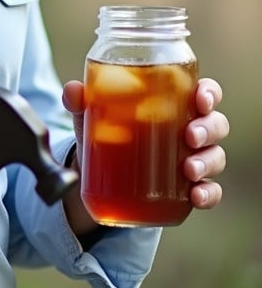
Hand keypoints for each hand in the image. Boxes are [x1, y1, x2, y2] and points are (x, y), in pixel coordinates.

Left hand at [62, 77, 229, 214]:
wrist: (100, 174)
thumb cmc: (108, 130)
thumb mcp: (92, 115)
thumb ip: (81, 101)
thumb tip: (72, 91)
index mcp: (174, 102)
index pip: (203, 92)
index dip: (209, 93)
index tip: (200, 99)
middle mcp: (189, 128)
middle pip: (215, 123)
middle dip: (208, 128)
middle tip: (190, 135)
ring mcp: (192, 159)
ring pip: (215, 156)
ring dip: (208, 161)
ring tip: (189, 169)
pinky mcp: (188, 188)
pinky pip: (210, 191)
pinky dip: (208, 194)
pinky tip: (196, 196)